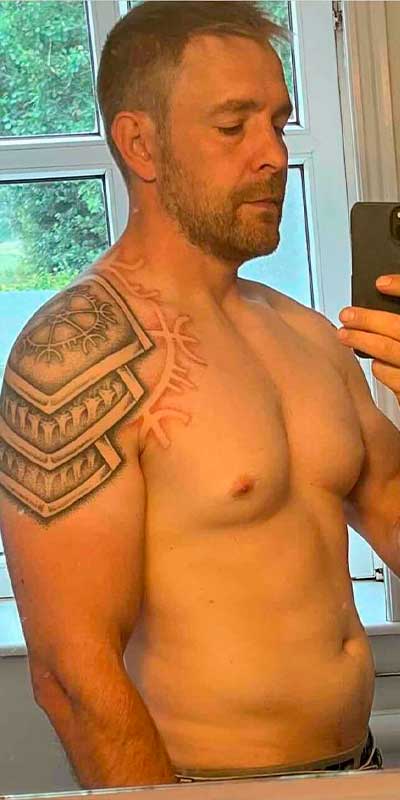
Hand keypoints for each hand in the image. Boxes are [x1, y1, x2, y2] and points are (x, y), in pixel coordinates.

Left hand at [337, 275, 399, 400]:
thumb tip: (388, 299)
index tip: (380, 283)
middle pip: (398, 327)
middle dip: (368, 319)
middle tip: (347, 315)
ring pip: (389, 351)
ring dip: (364, 342)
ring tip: (345, 336)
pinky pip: (394, 379)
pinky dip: (381, 369)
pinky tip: (374, 364)